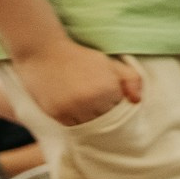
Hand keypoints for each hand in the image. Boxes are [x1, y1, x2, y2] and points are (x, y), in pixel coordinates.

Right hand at [13, 41, 142, 127]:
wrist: (43, 52)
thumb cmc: (80, 58)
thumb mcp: (109, 63)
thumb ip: (131, 79)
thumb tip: (137, 101)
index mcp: (108, 88)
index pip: (122, 109)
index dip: (116, 103)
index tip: (108, 95)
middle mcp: (91, 100)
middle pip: (107, 119)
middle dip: (105, 112)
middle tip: (95, 99)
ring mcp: (73, 108)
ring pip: (91, 126)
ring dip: (91, 119)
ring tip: (84, 103)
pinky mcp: (57, 113)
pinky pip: (74, 126)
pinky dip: (76, 121)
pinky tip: (73, 107)